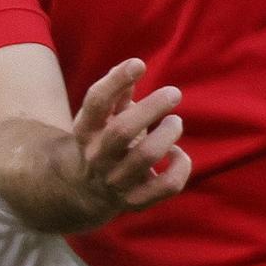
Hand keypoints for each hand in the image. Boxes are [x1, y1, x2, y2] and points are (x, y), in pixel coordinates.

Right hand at [69, 59, 190, 223]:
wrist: (88, 190)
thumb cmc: (105, 138)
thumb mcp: (103, 116)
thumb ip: (118, 92)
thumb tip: (135, 67)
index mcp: (86, 130)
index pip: (97, 102)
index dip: (116, 80)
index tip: (139, 64)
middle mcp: (97, 157)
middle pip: (122, 131)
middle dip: (152, 108)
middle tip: (174, 92)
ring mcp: (116, 181)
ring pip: (145, 157)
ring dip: (167, 135)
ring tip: (175, 122)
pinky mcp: (136, 201)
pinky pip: (165, 186)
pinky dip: (179, 167)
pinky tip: (177, 154)